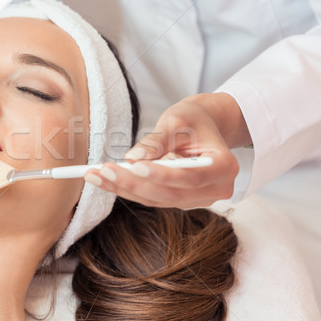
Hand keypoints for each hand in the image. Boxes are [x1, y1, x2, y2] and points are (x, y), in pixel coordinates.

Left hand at [84, 93, 251, 208]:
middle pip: (170, 192)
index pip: (191, 177)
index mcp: (224, 167)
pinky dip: (126, 189)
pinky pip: (151, 197)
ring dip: (123, 188)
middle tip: (103, 170)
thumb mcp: (178, 120)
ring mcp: (198, 199)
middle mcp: (216, 189)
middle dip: (133, 183)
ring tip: (95, 174)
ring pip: (157, 198)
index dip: (162, 175)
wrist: (203, 126)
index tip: (134, 166)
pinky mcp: (180, 201)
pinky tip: (103, 179)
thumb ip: (158, 140)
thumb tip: (134, 157)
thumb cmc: (193, 119)